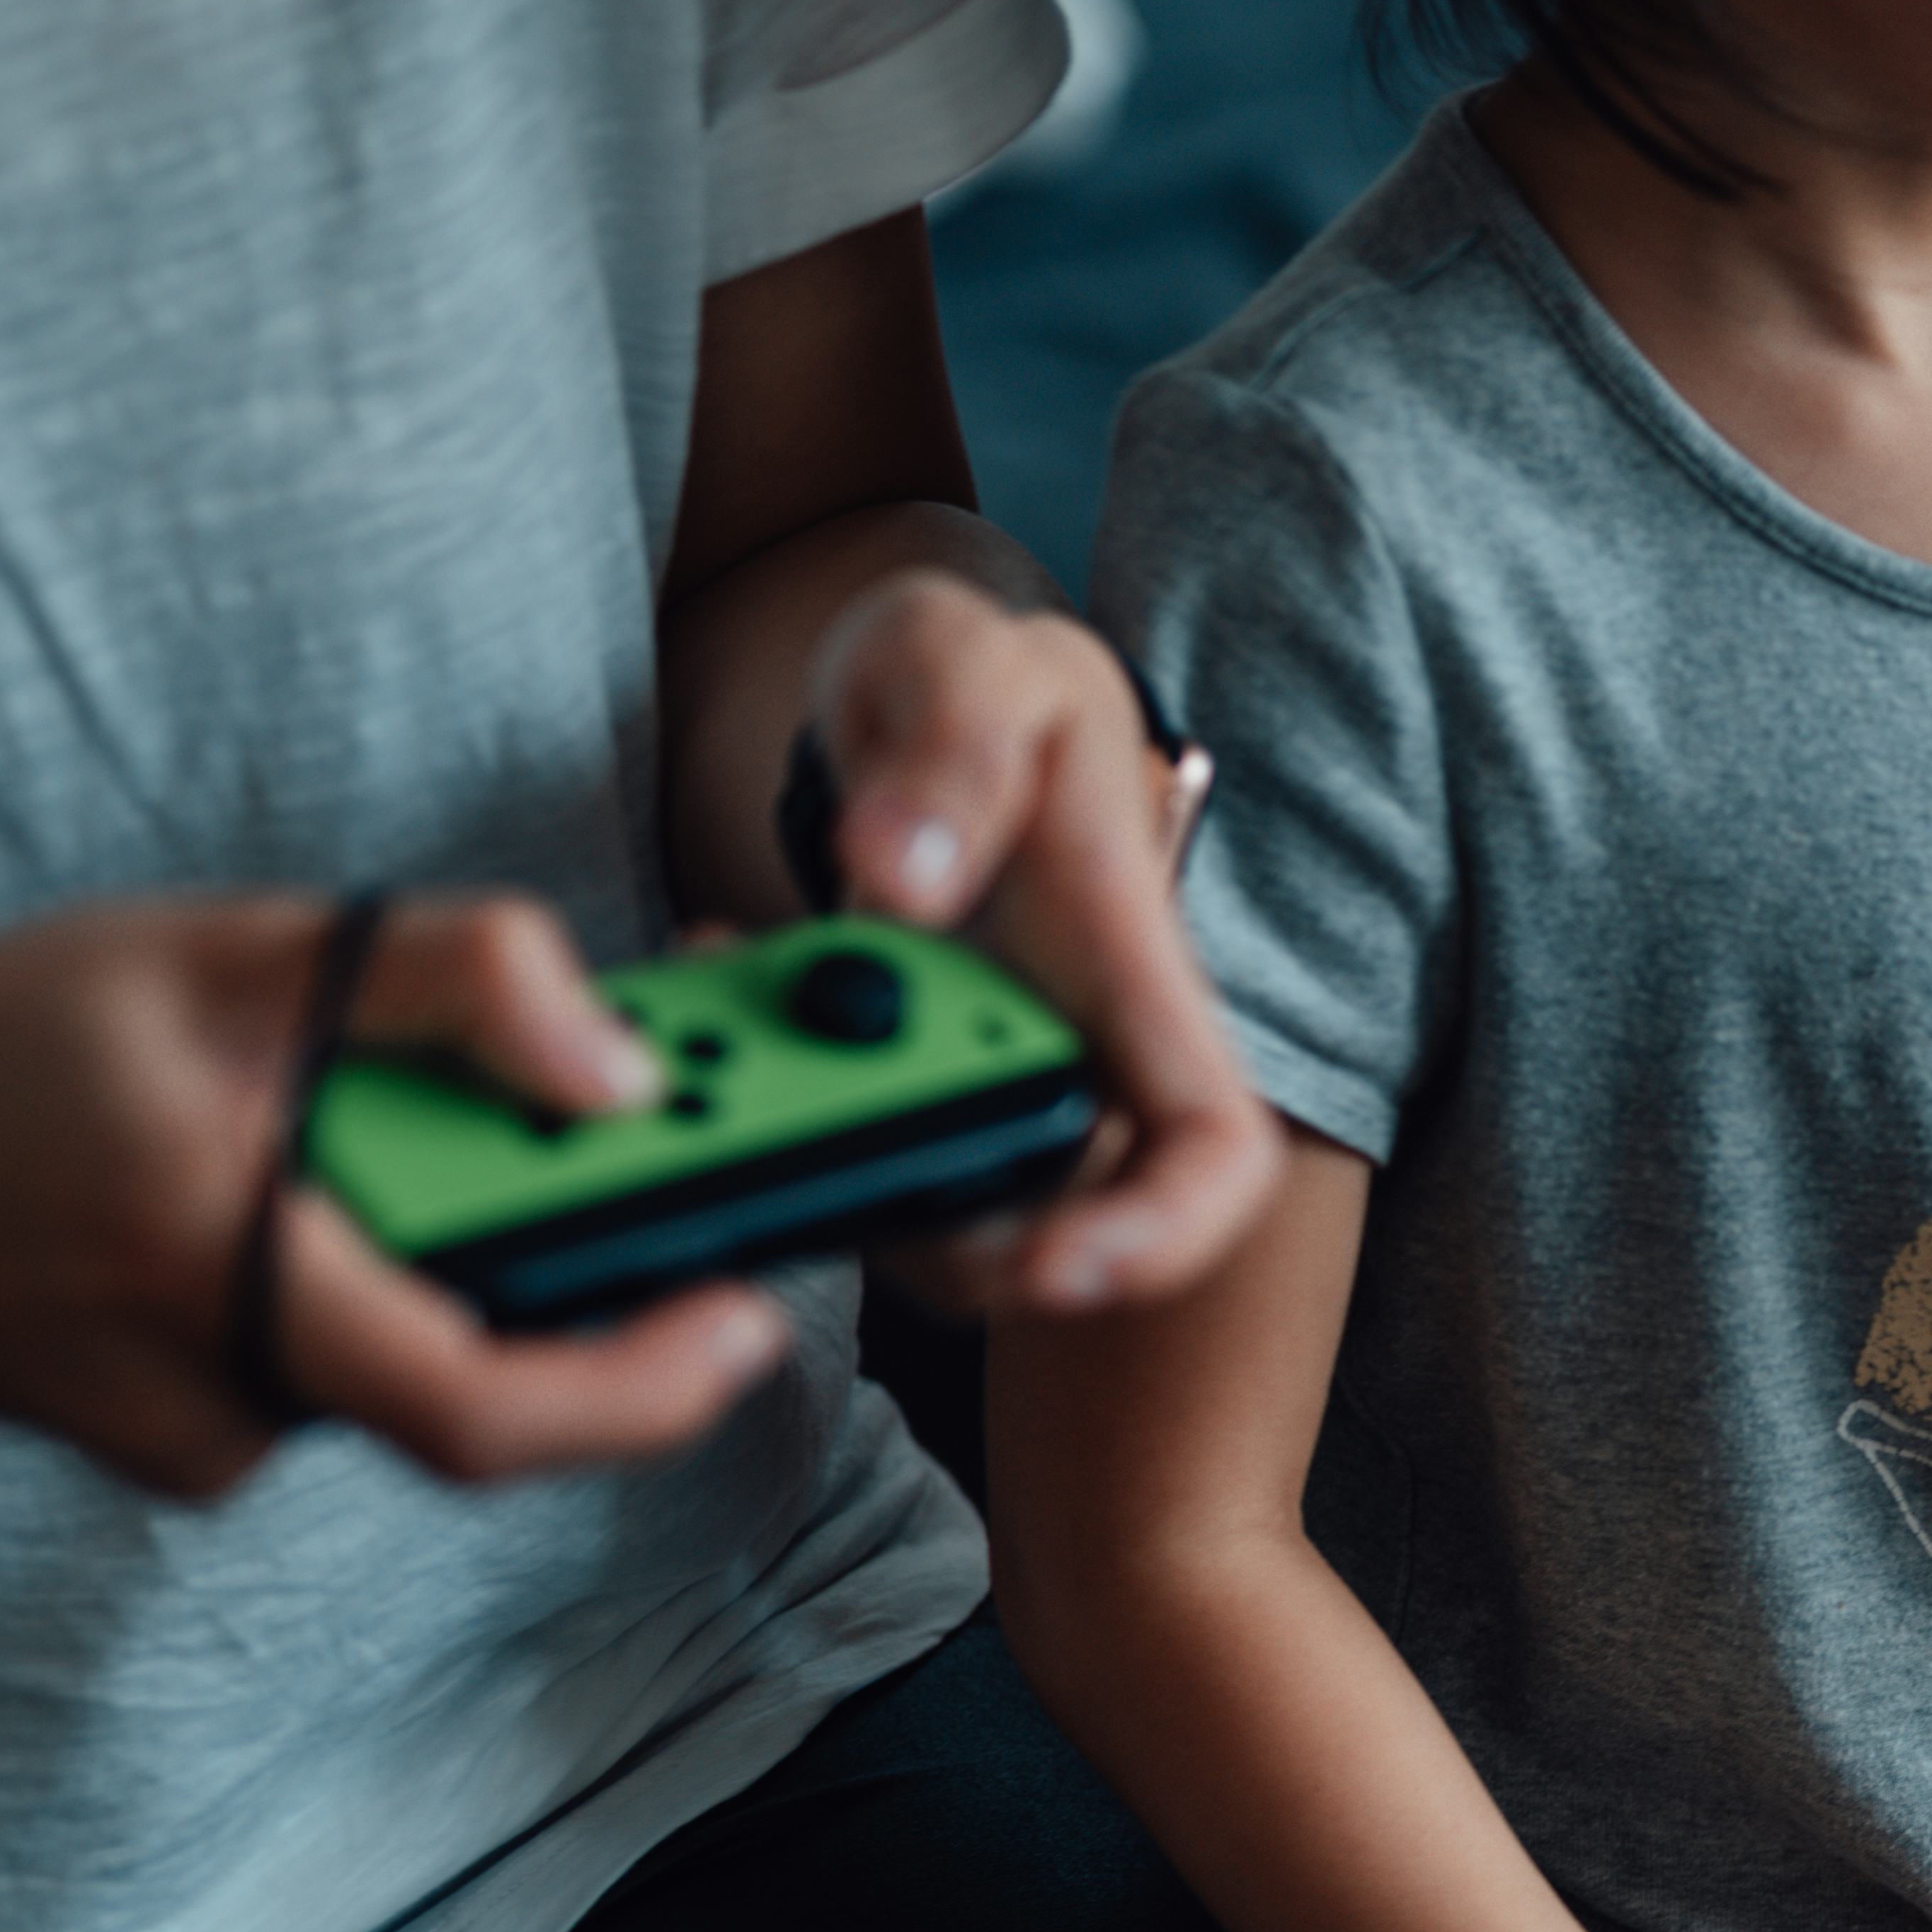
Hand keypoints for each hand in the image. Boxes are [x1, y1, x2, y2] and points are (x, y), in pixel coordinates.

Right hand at [0, 891, 783, 1497]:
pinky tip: (323, 1179)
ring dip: (473, 1250)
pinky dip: (385, 1271)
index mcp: (227, 1275)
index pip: (491, 1408)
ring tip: (453, 1124)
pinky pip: (344, 1356)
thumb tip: (618, 1068)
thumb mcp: (218, 954)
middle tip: (680, 1159)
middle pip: (486, 1378)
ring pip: (412, 1352)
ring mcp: (209, 1439)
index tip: (758, 1308)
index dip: (650, 1383)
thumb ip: (443, 982)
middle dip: (594, 1268)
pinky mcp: (195, 1442)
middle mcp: (228, 1397)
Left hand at [786, 572, 1278, 1317]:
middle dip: (926, 1231)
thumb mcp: (965, 662)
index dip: (1159, 1238)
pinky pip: (846, 1147)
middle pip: (1052, 1230)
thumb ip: (951, 749)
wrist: (934, 696)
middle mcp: (1078, 1055)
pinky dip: (769, 1111)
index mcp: (1134, 972)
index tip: (1051, 1269)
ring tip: (733, 1032)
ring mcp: (991, 1079)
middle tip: (795, 1137)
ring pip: (938, 1213)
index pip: (1215, 1153)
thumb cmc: (981, 680)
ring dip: (828, 1170)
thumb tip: (904, 877)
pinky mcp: (905, 1082)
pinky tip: (716, 1002)